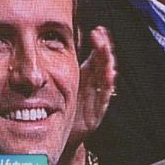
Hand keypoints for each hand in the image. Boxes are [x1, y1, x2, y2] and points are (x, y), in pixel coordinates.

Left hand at [70, 26, 116, 146]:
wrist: (62, 134)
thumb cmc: (62, 107)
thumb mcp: (60, 82)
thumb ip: (60, 64)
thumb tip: (55, 43)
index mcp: (86, 75)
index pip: (96, 55)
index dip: (99, 42)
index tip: (97, 30)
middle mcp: (94, 84)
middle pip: (103, 63)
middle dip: (104, 49)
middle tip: (100, 36)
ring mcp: (97, 97)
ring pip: (106, 78)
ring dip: (107, 64)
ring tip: (106, 52)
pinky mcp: (97, 112)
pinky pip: (104, 98)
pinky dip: (107, 87)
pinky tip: (109, 76)